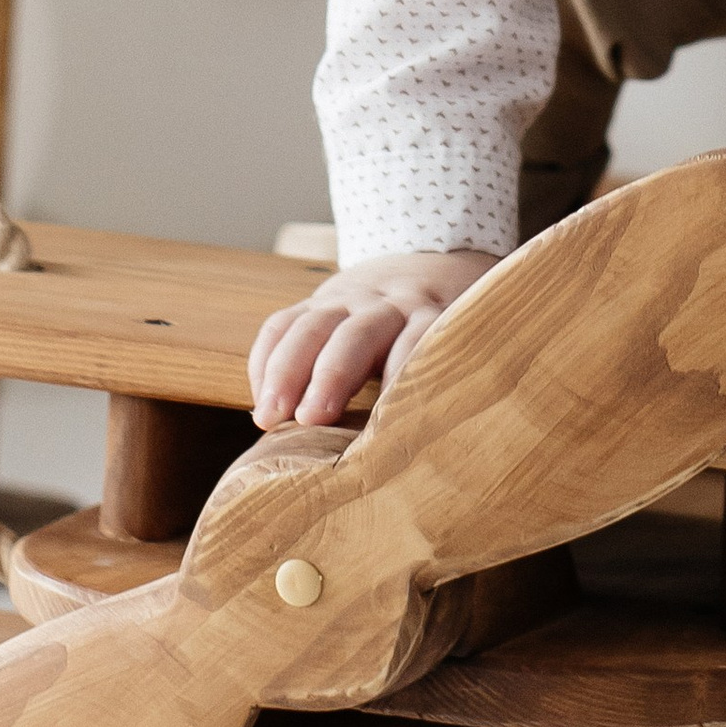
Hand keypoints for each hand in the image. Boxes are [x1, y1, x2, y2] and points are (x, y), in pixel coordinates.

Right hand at [247, 249, 498, 427]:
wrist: (433, 263)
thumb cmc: (451, 334)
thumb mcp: (464, 346)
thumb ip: (454, 384)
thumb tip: (456, 462)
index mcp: (433, 313)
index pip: (419, 339)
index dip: (400, 376)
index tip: (386, 425)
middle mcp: (389, 302)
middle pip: (357, 332)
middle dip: (332, 374)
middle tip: (311, 419)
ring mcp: (348, 297)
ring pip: (312, 325)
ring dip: (286, 371)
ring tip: (269, 418)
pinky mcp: (315, 301)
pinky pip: (281, 323)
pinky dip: (265, 362)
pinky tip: (261, 402)